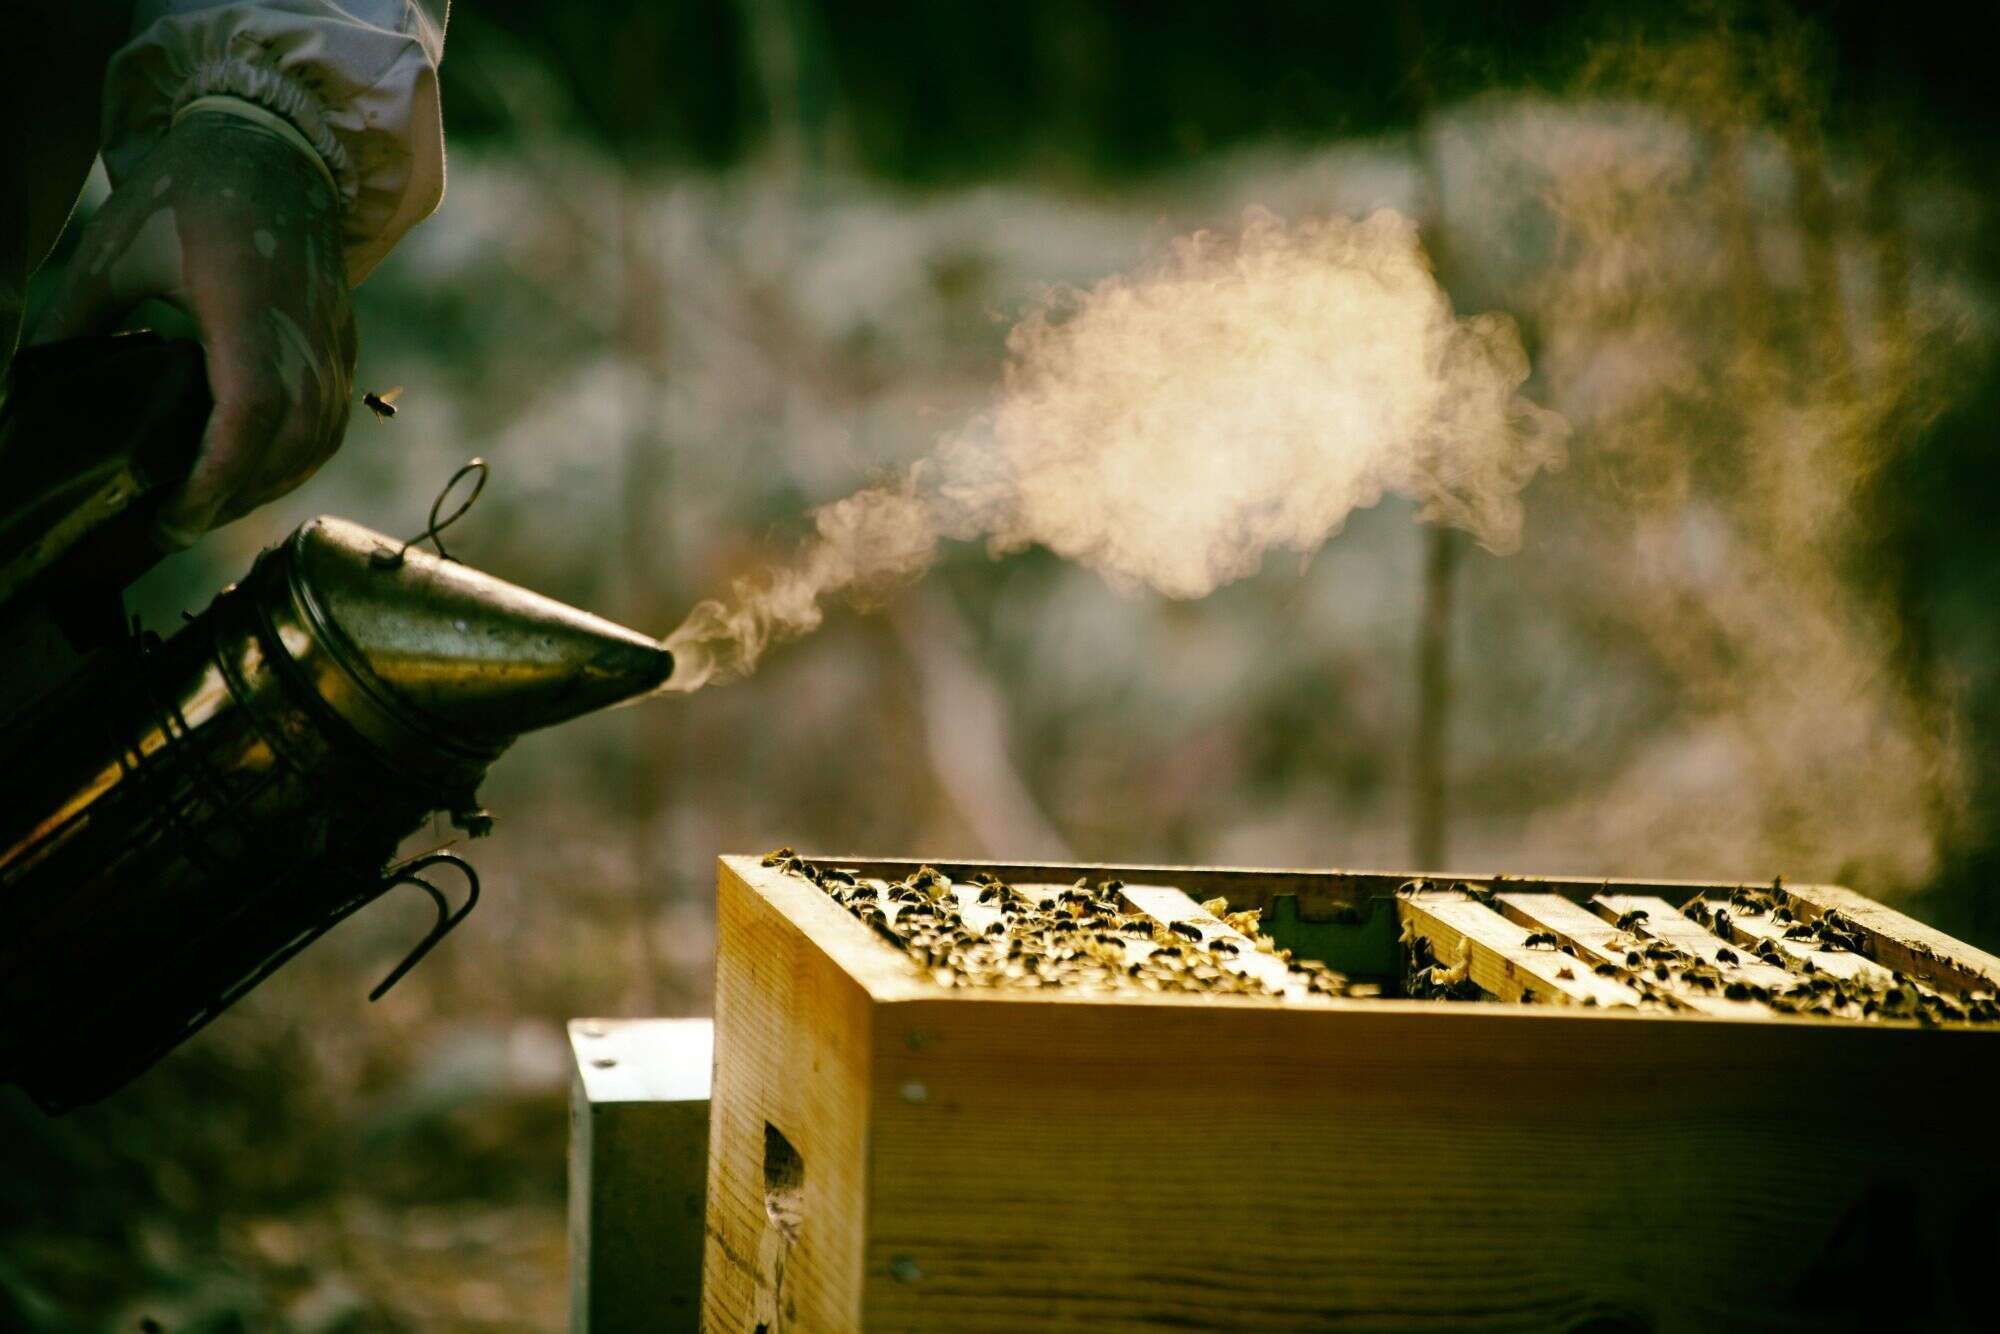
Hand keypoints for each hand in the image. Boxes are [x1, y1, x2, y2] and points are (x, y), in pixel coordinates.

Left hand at [31, 105, 355, 546]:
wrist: (275, 152)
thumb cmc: (190, 195)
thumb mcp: (114, 252)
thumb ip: (71, 324)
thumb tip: (24, 390)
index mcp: (244, 309)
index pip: (249, 417)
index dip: (216, 479)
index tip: (174, 518)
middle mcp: (303, 337)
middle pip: (287, 450)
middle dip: (232, 500)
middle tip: (173, 528)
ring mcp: (333, 346)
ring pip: (315, 446)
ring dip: (267, 487)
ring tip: (211, 506)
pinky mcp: (344, 349)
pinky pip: (330, 426)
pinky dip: (296, 461)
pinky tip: (256, 471)